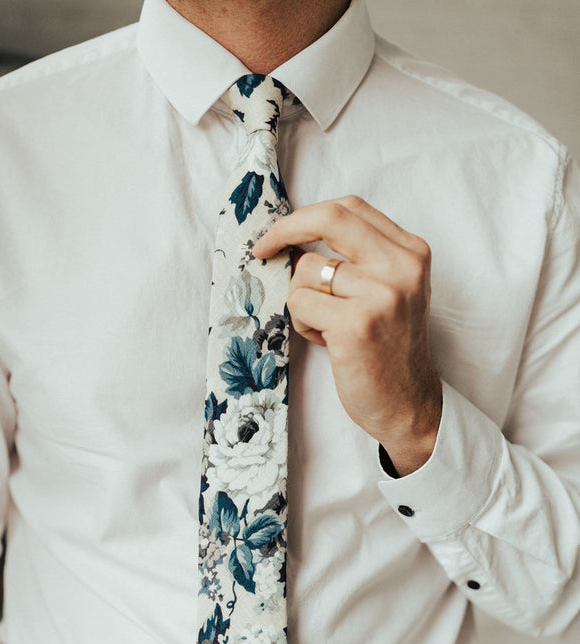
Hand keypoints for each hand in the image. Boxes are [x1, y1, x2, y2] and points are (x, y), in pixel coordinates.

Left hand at [253, 195, 441, 476]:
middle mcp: (401, 267)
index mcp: (411, 253)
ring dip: (302, 301)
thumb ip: (358, 259)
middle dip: (284, 230)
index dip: (306, 215)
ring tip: (325, 326)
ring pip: (306, 271)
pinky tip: (327, 342)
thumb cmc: (389, 349)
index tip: (281, 233)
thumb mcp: (389, 291)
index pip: (350, 208)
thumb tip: (294, 238)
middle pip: (329, 219)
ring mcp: (380, 294)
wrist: (409, 404)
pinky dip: (303, 324)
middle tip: (262, 249)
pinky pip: (300, 304)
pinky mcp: (356, 324)